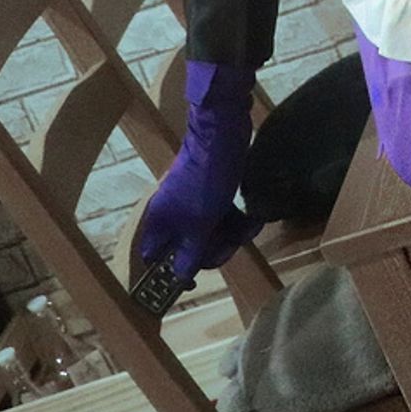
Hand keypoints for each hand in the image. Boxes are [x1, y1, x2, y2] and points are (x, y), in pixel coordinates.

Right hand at [136, 62, 259, 282]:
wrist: (222, 133)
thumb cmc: (206, 181)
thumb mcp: (200, 223)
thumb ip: (190, 252)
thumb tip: (180, 278)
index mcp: (160, 224)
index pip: (155, 257)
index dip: (173, 270)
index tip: (197, 275)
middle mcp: (173, 215)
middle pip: (189, 247)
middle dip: (216, 247)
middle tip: (236, 241)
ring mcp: (194, 202)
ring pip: (210, 231)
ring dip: (233, 233)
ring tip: (252, 225)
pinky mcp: (213, 191)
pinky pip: (223, 215)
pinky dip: (237, 219)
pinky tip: (255, 216)